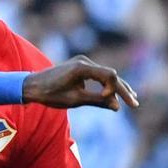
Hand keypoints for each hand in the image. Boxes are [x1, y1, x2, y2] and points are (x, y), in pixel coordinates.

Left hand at [23, 56, 139, 110]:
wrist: (31, 85)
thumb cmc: (50, 94)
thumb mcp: (75, 100)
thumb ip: (97, 101)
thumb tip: (117, 106)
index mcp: (82, 67)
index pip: (109, 75)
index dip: (115, 90)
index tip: (111, 102)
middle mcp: (84, 61)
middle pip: (110, 75)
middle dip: (123, 90)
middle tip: (135, 104)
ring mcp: (82, 62)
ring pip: (106, 74)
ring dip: (117, 87)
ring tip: (132, 98)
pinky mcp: (80, 67)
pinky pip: (98, 75)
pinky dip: (106, 85)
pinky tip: (113, 94)